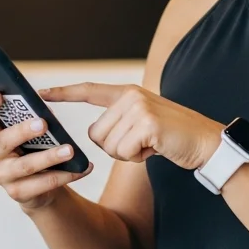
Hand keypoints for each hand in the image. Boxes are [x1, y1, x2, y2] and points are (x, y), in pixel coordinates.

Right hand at [0, 91, 92, 209]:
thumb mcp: (30, 132)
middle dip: (23, 131)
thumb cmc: (32, 149)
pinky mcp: (18, 193)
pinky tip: (81, 168)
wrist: (38, 186)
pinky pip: (43, 183)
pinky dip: (65, 175)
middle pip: (3, 142)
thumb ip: (33, 118)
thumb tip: (47, 110)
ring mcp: (3, 176)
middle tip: (43, 123)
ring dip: (50, 157)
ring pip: (25, 166)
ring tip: (70, 150)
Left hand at [40, 83, 223, 169]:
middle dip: (116, 148)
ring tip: (151, 144)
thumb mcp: (144, 123)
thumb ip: (120, 121)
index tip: (41, 92)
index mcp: (128, 93)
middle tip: (143, 143)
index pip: (89, 90)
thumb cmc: (173, 138)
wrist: (206, 142)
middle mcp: (130, 96)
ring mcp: (138, 107)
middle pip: (96, 134)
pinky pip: (123, 152)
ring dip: (128, 154)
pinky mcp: (147, 124)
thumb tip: (94, 135)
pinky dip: (138, 158)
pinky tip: (156, 148)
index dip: (64, 92)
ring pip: (108, 146)